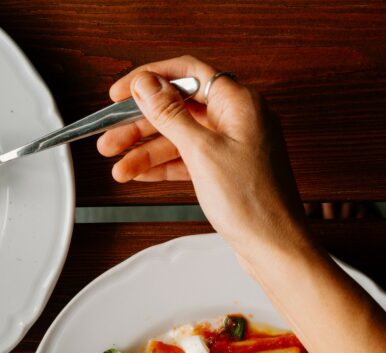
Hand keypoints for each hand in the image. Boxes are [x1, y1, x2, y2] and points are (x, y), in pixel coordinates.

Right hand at [97, 55, 306, 257]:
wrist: (274, 247)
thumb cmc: (253, 203)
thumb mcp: (201, 152)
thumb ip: (171, 115)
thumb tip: (147, 84)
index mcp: (239, 103)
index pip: (187, 73)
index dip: (150, 78)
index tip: (121, 93)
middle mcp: (238, 119)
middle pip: (178, 108)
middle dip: (141, 124)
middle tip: (111, 137)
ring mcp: (232, 145)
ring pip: (180, 137)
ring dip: (146, 150)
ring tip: (118, 165)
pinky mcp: (226, 169)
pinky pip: (188, 158)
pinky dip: (163, 166)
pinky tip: (139, 174)